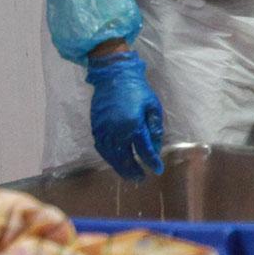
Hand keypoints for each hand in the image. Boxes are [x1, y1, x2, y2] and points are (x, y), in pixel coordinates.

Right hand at [84, 49, 164, 180]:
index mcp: (134, 124)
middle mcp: (117, 131)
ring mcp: (104, 130)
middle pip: (125, 158)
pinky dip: (109, 157)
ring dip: (120, 168)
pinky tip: (115, 161)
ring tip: (129, 175)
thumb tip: (156, 147)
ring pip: (111, 156)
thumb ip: (155, 128)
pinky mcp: (95, 127)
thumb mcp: (153, 106)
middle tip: (141, 178)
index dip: (152, 161)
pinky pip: (101, 148)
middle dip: (134, 170)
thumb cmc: (138, 89)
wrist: (114, 76)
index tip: (157, 170)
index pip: (144, 150)